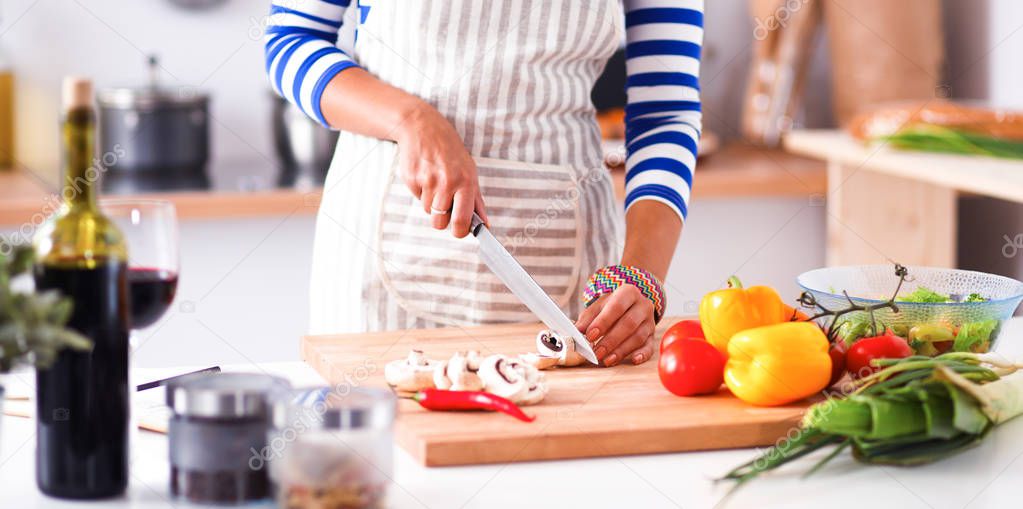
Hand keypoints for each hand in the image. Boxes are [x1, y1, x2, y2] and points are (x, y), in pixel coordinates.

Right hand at [395, 102, 486, 237]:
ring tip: (435, 182)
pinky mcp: (412, 179)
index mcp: (466, 182)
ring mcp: (428, 181)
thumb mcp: (469, 171)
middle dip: (440, 220)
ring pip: (428, 211)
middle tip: (444, 206)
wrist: (423, 128)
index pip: (462, 221)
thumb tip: (484, 224)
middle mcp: (447, 183)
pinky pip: (417, 198)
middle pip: (439, 223)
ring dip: (431, 202)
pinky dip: (421, 192)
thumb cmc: (450, 151)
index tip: (459, 231)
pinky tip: (425, 175)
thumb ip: (476, 200)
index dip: (460, 231)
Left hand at [575, 284, 655, 365]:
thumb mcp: (599, 306)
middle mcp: (642, 306)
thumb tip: (577, 332)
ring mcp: (649, 321)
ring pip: (638, 337)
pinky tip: (634, 360)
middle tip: (597, 352)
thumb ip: (588, 318)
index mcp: (628, 293)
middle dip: (611, 340)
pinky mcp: (652, 336)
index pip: (616, 307)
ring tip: (607, 360)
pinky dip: (642, 354)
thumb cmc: (612, 306)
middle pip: (628, 324)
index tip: (590, 335)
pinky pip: (650, 346)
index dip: (603, 322)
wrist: (631, 305)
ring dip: (621, 351)